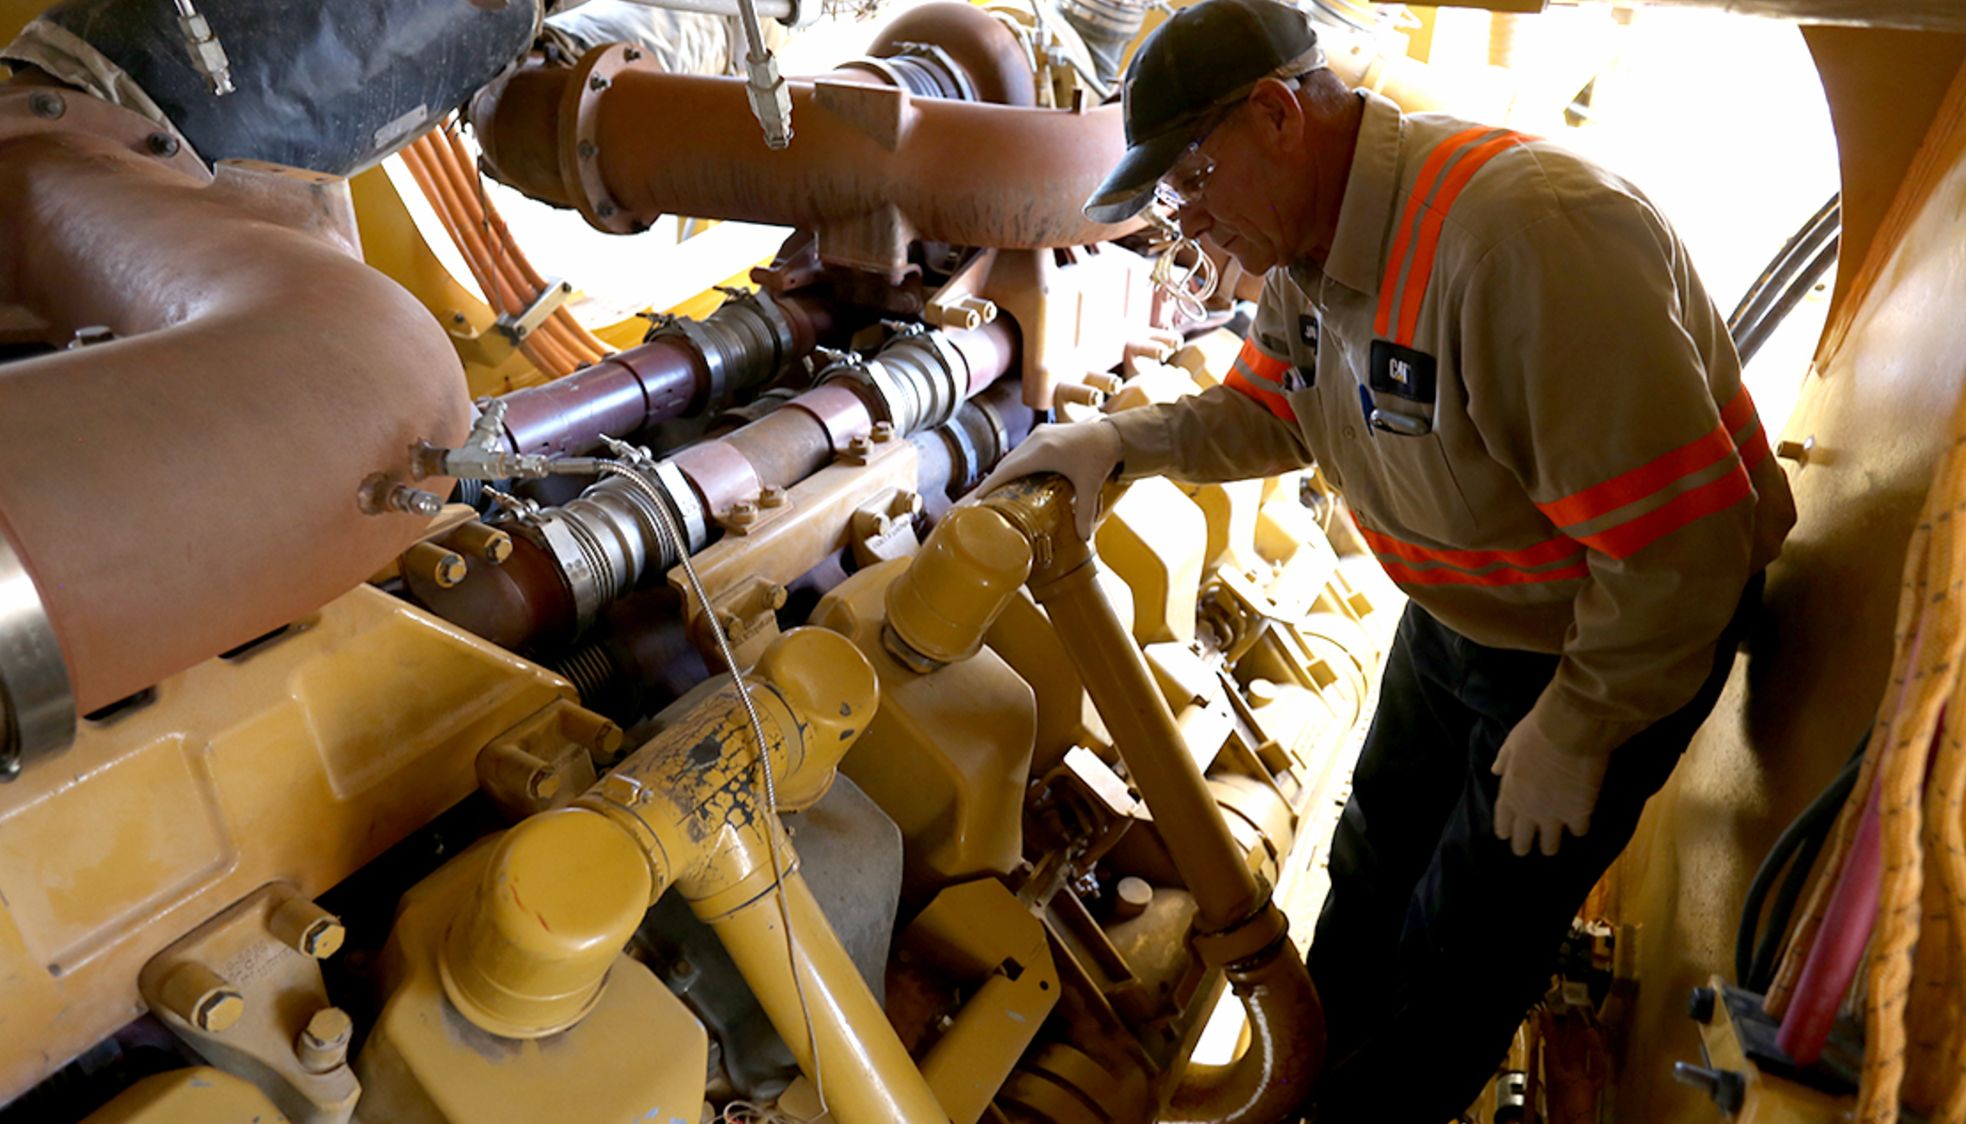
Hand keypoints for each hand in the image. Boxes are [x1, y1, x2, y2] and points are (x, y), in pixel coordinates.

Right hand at [973, 420, 1123, 540]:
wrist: (1112, 433)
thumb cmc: (1100, 457)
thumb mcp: (1091, 486)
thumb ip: (1085, 512)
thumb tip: (1083, 538)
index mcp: (1043, 452)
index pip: (1008, 470)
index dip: (992, 484)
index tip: (978, 497)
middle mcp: (1036, 440)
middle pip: (1007, 463)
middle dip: (995, 481)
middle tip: (984, 501)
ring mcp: (1039, 433)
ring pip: (1014, 456)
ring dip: (1005, 472)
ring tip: (997, 491)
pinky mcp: (1044, 432)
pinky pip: (1022, 451)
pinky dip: (1015, 464)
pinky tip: (1015, 476)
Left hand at [1490, 718, 1609, 856]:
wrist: (1568, 731)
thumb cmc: (1537, 732)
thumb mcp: (1512, 743)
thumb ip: (1504, 760)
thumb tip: (1494, 770)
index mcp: (1510, 793)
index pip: (1503, 821)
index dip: (1505, 829)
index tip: (1505, 835)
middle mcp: (1528, 810)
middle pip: (1522, 840)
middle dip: (1523, 845)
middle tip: (1525, 850)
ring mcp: (1553, 815)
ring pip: (1550, 844)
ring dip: (1550, 845)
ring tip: (1550, 847)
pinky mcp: (1578, 813)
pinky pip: (1578, 830)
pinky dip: (1579, 828)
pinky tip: (1580, 826)